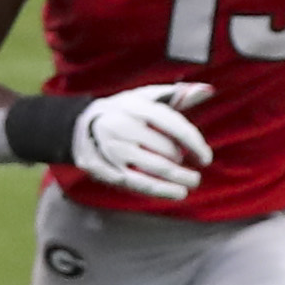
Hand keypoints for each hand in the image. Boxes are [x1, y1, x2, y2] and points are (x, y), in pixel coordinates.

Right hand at [63, 79, 218, 200]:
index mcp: (136, 106)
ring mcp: (111, 148)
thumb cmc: (122, 111)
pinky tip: (174, 193)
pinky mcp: (102, 167)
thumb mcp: (145, 97)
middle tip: (192, 173)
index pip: (174, 125)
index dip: (194, 143)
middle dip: (182, 164)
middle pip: (165, 151)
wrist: (77, 125)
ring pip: (153, 170)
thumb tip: (207, 90)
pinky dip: (158, 190)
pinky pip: (136, 183)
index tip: (206, 158)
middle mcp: (122, 125)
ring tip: (189, 185)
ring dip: (177, 181)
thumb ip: (177, 95)